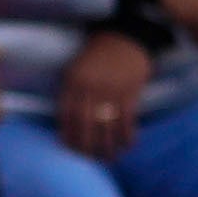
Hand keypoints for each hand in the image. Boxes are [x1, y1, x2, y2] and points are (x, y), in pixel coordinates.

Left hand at [54, 27, 152, 151]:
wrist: (126, 36)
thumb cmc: (98, 54)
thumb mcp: (77, 68)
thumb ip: (72, 91)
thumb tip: (69, 119)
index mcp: (73, 81)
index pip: (67, 115)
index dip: (68, 135)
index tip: (71, 150)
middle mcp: (90, 88)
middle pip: (86, 124)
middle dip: (87, 146)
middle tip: (91, 159)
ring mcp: (111, 90)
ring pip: (106, 126)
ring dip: (108, 146)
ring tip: (109, 158)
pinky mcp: (130, 92)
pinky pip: (127, 120)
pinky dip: (127, 135)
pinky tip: (127, 145)